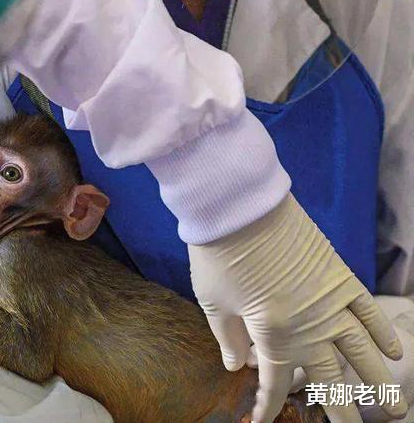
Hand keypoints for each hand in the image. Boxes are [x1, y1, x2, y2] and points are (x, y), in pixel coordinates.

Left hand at [188, 194, 407, 422]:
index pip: (274, 382)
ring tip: (394, 408)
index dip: (269, 405)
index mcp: (272, 336)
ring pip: (361, 352)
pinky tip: (396, 352)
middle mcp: (309, 326)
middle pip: (328, 377)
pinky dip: (384, 332)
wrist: (239, 207)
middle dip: (341, 408)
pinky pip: (369, 310)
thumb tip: (236, 367)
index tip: (265, 421)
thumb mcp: (213, 303)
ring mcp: (330, 302)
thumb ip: (228, 339)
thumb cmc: (218, 256)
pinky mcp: (340, 275)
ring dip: (380, 381)